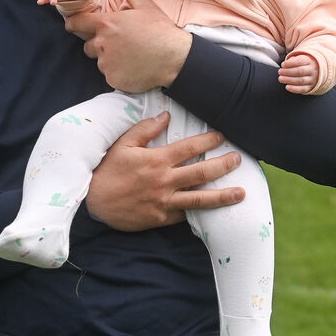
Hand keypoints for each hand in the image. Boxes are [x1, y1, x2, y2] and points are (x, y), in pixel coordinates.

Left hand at [65, 0, 191, 91]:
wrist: (173, 58)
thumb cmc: (160, 31)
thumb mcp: (147, 7)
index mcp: (106, 25)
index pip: (77, 23)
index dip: (73, 24)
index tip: (71, 26)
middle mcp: (101, 44)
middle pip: (88, 46)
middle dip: (98, 45)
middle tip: (118, 45)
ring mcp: (106, 64)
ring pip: (100, 62)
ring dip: (109, 60)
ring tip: (130, 57)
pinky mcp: (113, 79)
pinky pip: (110, 76)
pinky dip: (119, 74)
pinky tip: (134, 69)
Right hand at [86, 112, 244, 229]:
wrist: (93, 201)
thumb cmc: (108, 170)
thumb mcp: (123, 144)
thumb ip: (145, 129)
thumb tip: (166, 116)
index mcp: (157, 160)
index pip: (190, 148)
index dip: (208, 141)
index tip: (221, 136)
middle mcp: (165, 181)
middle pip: (202, 173)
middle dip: (224, 165)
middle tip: (238, 160)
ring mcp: (164, 202)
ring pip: (200, 199)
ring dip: (223, 196)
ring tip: (241, 193)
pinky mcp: (160, 218)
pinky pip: (183, 215)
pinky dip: (196, 212)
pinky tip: (211, 211)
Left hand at [278, 53, 318, 93]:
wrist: (316, 72)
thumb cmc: (303, 64)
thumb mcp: (299, 58)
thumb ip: (292, 60)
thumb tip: (285, 64)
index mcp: (309, 61)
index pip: (300, 61)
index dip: (290, 63)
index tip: (283, 64)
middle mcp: (312, 70)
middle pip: (300, 71)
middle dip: (288, 72)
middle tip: (280, 72)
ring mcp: (312, 79)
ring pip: (301, 80)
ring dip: (289, 80)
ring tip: (281, 78)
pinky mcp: (311, 87)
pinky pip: (303, 89)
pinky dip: (294, 89)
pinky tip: (287, 87)